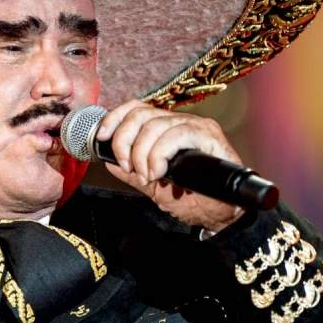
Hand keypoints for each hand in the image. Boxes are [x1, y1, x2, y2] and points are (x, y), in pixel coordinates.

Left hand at [95, 100, 244, 232]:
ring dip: (142, 154)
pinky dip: (160, 154)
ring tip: (147, 176)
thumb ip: (132, 172)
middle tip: (130, 169)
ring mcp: (196, 127)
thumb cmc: (193, 197)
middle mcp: (180, 121)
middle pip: (141, 114)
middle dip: (125, 142)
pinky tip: (159, 172)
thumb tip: (109, 163)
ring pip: (156, 125)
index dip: (115, 118)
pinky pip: (177, 135)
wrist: (221, 214)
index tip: (102, 138)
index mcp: (166, 127)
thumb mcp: (153, 185)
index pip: (136, 108)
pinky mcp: (210, 137)